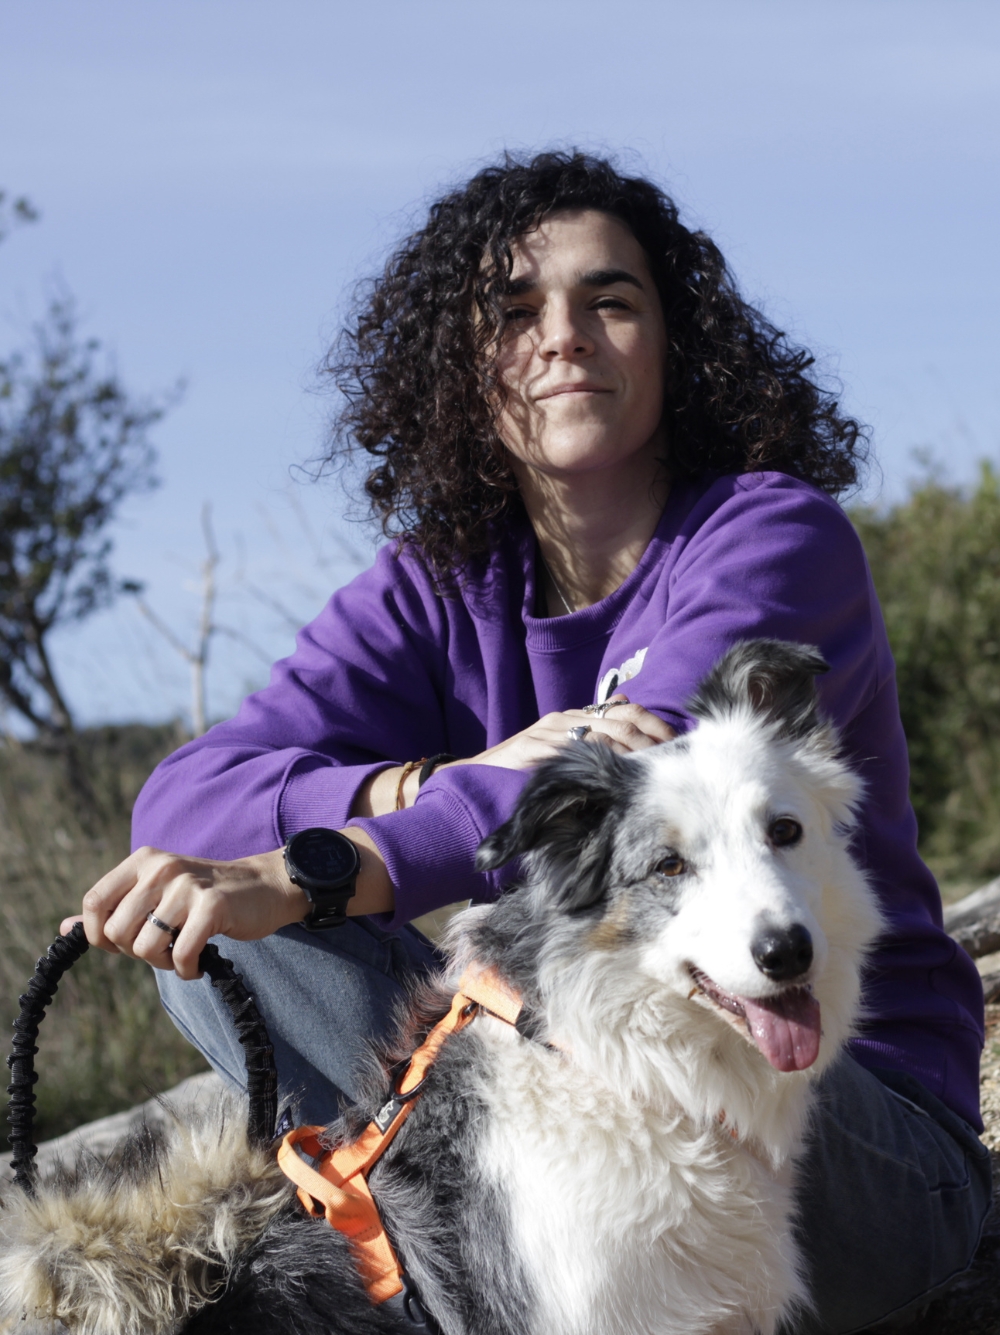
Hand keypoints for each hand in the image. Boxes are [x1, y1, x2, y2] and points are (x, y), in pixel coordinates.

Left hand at [60, 847, 307, 979]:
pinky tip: (198, 963)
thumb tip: (65, 928)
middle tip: (163, 948)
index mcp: (143, 861)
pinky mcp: (213, 906)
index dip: (100, 935)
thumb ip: (114, 909)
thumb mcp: (156, 893)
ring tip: (182, 953)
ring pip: (145, 947)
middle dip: (137, 953)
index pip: (94, 903)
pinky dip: (187, 969)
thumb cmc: (205, 896)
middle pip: (117, 932)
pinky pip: (181, 954)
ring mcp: (187, 885)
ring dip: (163, 963)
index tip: (124, 944)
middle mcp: (161, 867)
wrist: (265, 886)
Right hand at [469, 695, 674, 770]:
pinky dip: (598, 760)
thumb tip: (626, 703)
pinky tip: (615, 775)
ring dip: (633, 754)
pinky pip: (572, 751)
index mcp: (575, 716)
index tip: (675, 743)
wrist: (478, 771)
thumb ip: (592, 725)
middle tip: (671, 760)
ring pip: (603, 735)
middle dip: (652, 741)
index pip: (625, 710)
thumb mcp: (559, 741)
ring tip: (652, 770)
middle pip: (621, 722)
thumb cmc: (523, 762)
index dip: (654, 723)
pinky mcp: (534, 748)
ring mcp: (549, 732)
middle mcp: (565, 718)